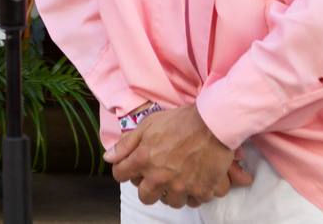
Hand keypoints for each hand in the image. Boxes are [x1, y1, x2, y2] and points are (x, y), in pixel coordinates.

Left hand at [105, 106, 234, 207]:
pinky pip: (194, 201)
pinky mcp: (201, 191)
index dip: (125, 170)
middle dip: (150, 188)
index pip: (121, 175)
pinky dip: (196, 193)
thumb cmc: (181, 120)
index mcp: (144, 159)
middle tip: (159, 175)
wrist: (214, 122)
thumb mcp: (149, 124)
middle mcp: (160, 177)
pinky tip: (197, 178)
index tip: (133, 167)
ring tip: (180, 177)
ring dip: (173, 192)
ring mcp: (181, 187)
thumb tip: (108, 157)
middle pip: (146, 198)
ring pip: (172, 202)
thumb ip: (127, 143)